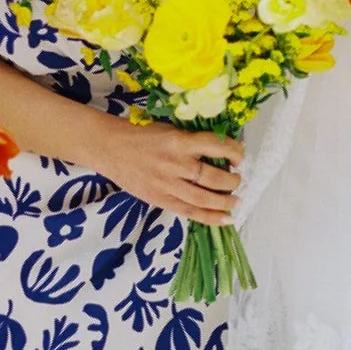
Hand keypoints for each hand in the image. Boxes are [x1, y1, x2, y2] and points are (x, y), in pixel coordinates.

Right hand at [92, 121, 243, 225]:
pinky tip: (225, 219)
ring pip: (204, 198)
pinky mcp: (160, 200)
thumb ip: (193, 141)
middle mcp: (175, 163)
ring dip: (225, 201)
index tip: (240, 156)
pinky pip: (189, 212)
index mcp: (179, 141)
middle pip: (213, 177)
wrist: (110, 148)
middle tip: (237, 180)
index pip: (216, 145)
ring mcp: (167, 184)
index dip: (234, 152)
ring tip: (235, 200)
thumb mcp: (170, 130)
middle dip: (232, 181)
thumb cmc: (142, 135)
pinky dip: (210, 217)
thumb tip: (223, 150)